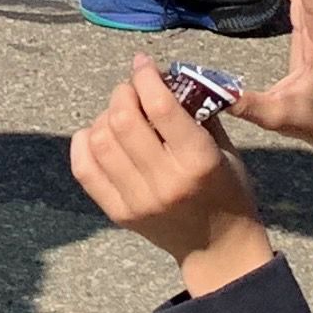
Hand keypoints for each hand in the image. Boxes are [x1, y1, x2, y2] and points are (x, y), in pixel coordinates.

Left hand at [70, 58, 275, 293]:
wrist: (218, 249)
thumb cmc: (228, 190)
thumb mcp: (224, 148)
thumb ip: (195, 111)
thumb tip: (162, 75)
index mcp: (198, 161)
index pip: (160, 106)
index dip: (146, 76)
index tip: (144, 63)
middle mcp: (165, 181)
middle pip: (123, 119)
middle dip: (124, 93)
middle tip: (133, 90)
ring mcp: (138, 200)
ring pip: (99, 140)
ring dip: (105, 116)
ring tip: (120, 114)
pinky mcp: (118, 213)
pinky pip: (84, 168)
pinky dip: (85, 142)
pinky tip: (99, 134)